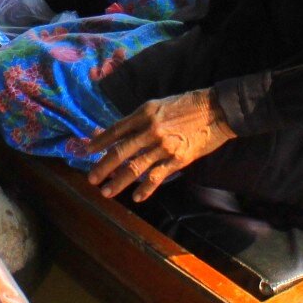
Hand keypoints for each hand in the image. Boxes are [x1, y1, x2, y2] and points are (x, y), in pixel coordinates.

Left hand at [83, 89, 236, 202]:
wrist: (216, 110)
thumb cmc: (185, 105)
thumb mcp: (157, 105)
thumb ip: (135, 120)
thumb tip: (111, 131)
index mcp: (144, 113)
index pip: (115, 131)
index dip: (98, 142)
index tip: (85, 152)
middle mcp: (151, 130)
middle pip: (120, 152)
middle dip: (103, 167)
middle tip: (91, 179)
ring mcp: (164, 147)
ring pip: (135, 168)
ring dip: (118, 182)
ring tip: (107, 192)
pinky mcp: (178, 160)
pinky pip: (157, 177)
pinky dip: (145, 189)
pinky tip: (137, 197)